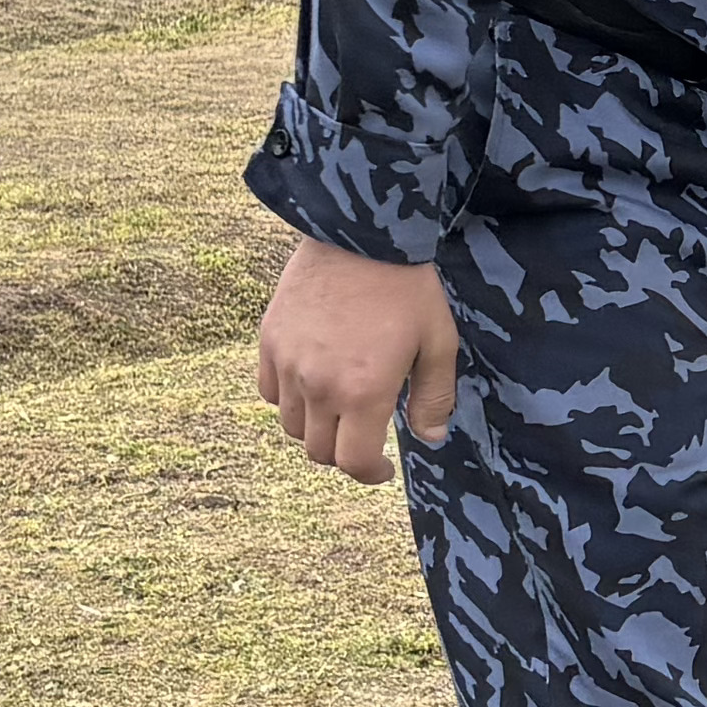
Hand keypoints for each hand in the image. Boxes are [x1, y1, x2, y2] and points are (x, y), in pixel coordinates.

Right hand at [258, 238, 460, 479]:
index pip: (353, 461)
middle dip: (344, 452)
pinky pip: (270, 391)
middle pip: (319, 450)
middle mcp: (319, 386)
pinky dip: (288, 399)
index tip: (381, 467)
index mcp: (363, 392)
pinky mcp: (270, 340)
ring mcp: (289, 363)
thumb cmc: (407, 287)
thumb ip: (433, 397)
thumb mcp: (437, 342)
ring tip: (338, 409)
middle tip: (363, 436)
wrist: (359, 232)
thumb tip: (430, 438)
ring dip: (315, 427)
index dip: (369, 474)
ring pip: (290, 425)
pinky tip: (311, 384)